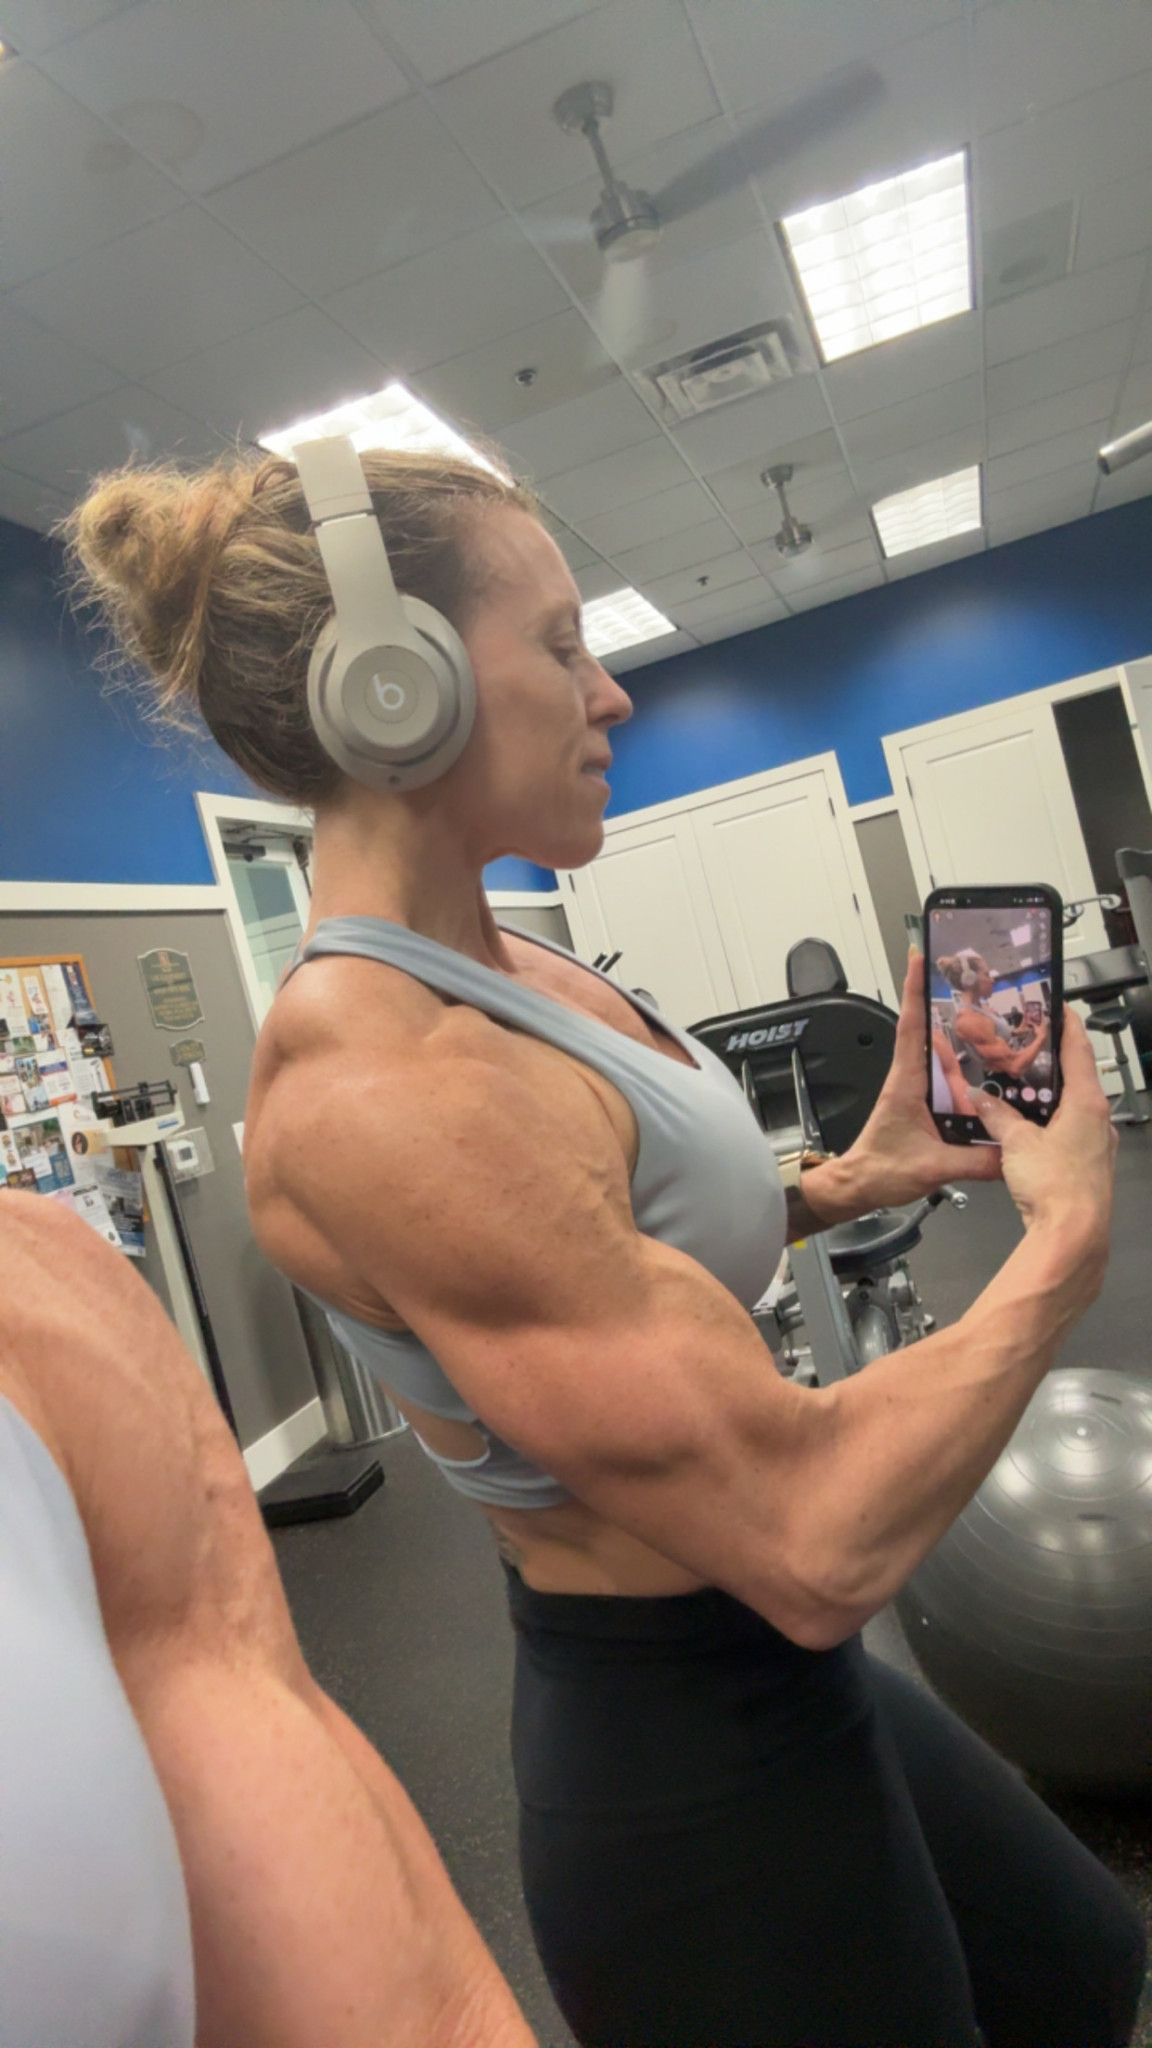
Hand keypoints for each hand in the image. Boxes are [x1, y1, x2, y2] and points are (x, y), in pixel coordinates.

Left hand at [804, 951, 1002, 1224]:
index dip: (915, 991)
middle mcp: (909, 1080)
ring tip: (988, 1022)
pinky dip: (963, 1073)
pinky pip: (946, 1083)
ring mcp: (915, 1093)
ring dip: (958, 1040)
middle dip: (945, 1004)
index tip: (919, 958)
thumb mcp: (933, 1168)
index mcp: (906, 1083)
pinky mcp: (922, 1108)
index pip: (911, 1026)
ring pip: (941, 1058)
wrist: (857, 1187)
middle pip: (929, 1032)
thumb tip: (1014, 1153)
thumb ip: (976, 1161)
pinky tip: (986, 1078)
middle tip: (970, 979)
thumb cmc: (880, 1171)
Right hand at [967, 1006, 1115, 1248]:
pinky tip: (1026, 1129)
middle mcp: (1098, 1121)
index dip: (1067, 1025)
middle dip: (1053, 1061)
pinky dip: (1049, 1123)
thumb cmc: (1057, 1187)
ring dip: (1049, 1096)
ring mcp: (1095, 1144)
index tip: (1058, 1007)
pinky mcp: (1086, 1165)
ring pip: (1072, 1108)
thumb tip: (982, 1100)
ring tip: (1021, 1087)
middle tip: (1030, 1046)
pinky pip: (1067, 1133)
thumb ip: (998, 1116)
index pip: (1079, 1050)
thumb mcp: (1017, 1142)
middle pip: (1077, 1078)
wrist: (1072, 1234)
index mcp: (1088, 1103)